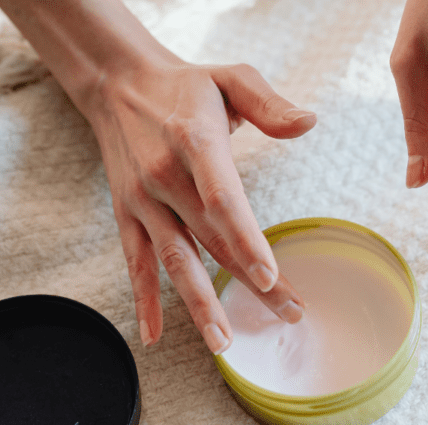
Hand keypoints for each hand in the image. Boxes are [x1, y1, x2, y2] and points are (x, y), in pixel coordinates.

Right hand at [85, 59, 314, 352]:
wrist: (118, 84)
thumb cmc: (186, 86)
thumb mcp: (231, 77)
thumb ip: (270, 103)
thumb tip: (310, 122)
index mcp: (194, 141)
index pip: (222, 198)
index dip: (246, 240)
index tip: (269, 277)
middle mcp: (164, 176)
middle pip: (211, 239)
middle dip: (249, 284)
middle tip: (287, 315)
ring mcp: (142, 200)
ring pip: (173, 260)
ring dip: (198, 304)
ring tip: (222, 343)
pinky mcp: (125, 214)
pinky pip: (134, 263)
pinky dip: (143, 300)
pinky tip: (153, 335)